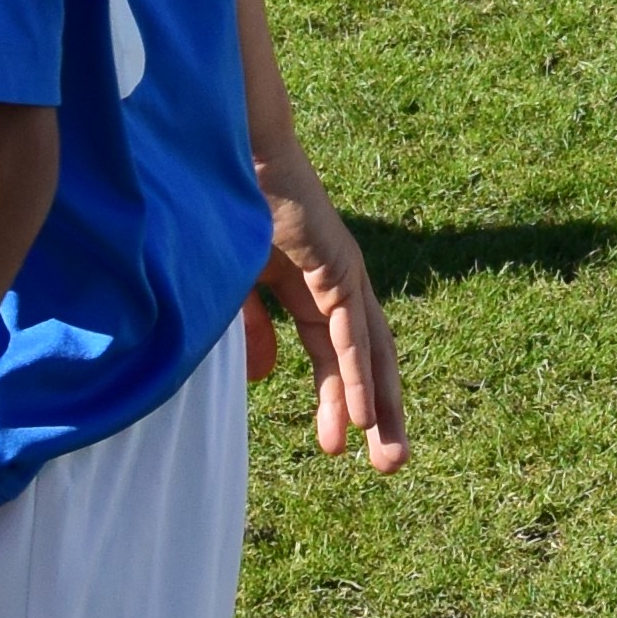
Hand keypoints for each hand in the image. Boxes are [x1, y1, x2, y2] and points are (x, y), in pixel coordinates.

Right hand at [241, 152, 406, 472]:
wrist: (228, 151)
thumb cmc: (227, 205)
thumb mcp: (235, 285)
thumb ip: (253, 329)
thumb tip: (267, 379)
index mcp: (311, 285)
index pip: (337, 354)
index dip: (339, 400)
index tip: (333, 448)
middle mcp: (338, 281)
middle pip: (368, 359)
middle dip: (379, 414)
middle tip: (389, 466)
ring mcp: (343, 272)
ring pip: (371, 351)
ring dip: (380, 407)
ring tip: (387, 458)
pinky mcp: (336, 265)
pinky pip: (349, 331)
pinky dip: (358, 375)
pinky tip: (363, 416)